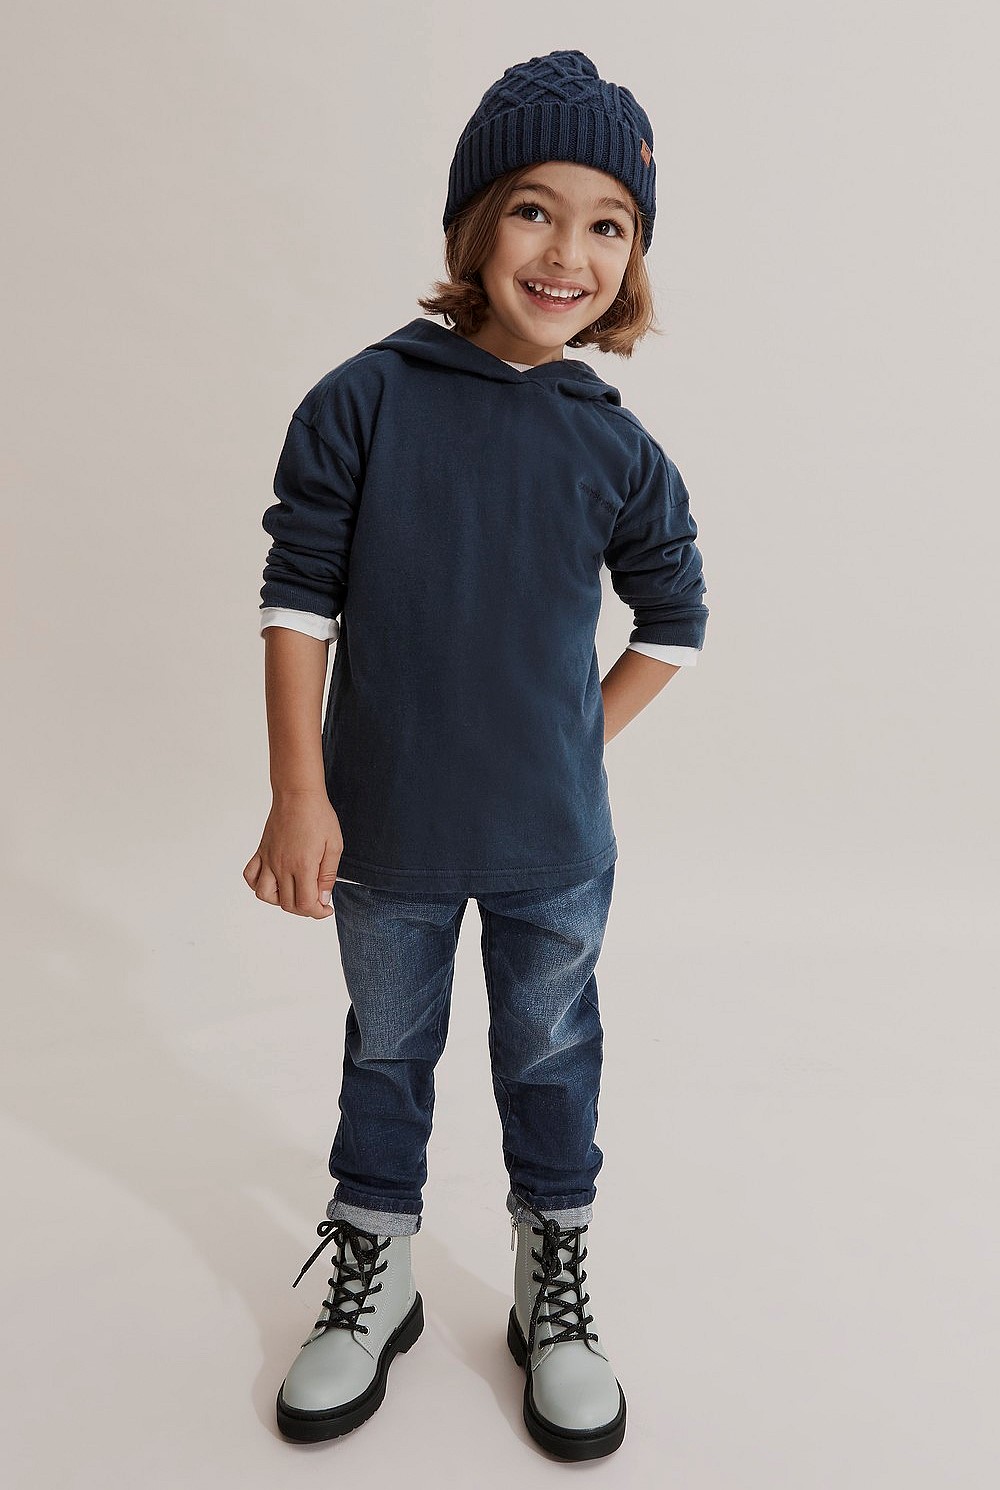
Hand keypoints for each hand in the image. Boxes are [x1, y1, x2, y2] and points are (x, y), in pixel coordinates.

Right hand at [243, 790, 343, 918]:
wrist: (297, 794)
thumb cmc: (318, 816)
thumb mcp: (334, 846)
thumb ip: (328, 875)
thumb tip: (323, 899)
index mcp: (302, 866)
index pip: (306, 904)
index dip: (318, 912)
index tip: (326, 908)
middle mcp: (282, 866)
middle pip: (287, 904)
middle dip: (304, 910)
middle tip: (316, 902)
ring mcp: (269, 859)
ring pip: (264, 895)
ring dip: (280, 901)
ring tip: (294, 893)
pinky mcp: (261, 851)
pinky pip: (250, 875)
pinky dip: (258, 884)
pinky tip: (273, 882)